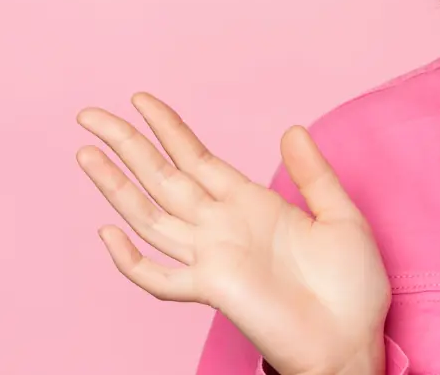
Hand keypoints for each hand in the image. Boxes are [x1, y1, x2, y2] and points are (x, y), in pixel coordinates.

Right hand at [76, 94, 390, 374]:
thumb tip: (292, 129)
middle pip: (162, 177)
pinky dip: (132, 261)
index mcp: (249, 204)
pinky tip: (109, 233)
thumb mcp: (340, 216)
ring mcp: (212, 257)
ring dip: (118, 186)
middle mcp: (222, 226)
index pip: (196, 157)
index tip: (140, 100)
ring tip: (87, 154)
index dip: (168, 128)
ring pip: (151, 216)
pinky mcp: (213, 289)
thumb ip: (313, 174)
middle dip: (128, 144)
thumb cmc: (350, 286)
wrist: (352, 339)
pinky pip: (161, 278)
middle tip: (90, 114)